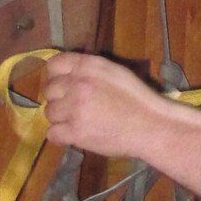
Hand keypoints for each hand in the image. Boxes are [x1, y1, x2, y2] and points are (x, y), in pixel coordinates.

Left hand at [42, 51, 170, 157]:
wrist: (152, 126)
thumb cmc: (137, 98)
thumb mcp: (114, 71)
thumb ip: (88, 69)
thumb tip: (67, 74)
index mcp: (88, 66)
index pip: (54, 65)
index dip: (56, 77)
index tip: (63, 86)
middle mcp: (77, 84)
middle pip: (49, 90)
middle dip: (59, 99)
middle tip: (73, 107)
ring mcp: (75, 109)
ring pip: (49, 113)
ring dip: (60, 118)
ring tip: (77, 122)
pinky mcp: (76, 132)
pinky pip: (52, 133)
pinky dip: (61, 136)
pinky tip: (75, 134)